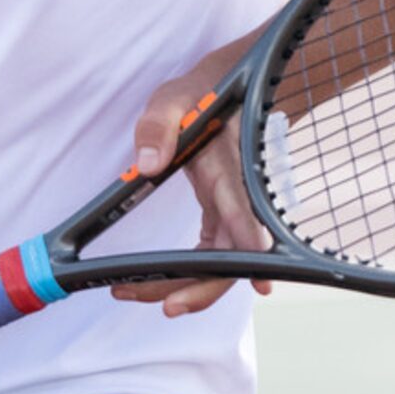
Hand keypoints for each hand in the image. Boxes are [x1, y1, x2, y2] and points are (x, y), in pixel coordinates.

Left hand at [112, 70, 270, 318]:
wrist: (227, 89)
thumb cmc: (200, 94)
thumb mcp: (171, 99)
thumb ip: (158, 126)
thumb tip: (146, 165)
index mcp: (227, 168)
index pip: (242, 210)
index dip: (250, 244)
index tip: (257, 279)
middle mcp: (236, 196)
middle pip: (233, 255)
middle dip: (202, 286)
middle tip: (163, 305)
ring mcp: (231, 209)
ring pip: (221, 263)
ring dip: (187, 285)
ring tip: (137, 293)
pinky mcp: (220, 214)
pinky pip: (212, 254)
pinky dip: (190, 273)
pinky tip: (161, 286)